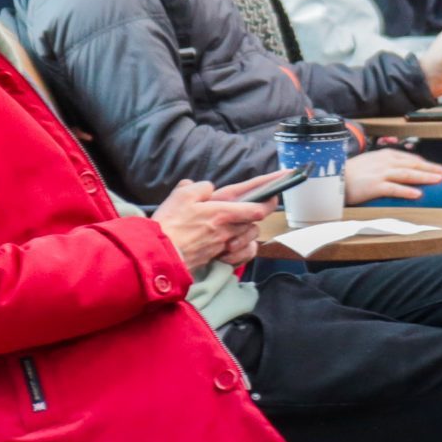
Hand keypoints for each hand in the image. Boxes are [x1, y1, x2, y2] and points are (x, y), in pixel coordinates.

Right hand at [153, 179, 275, 276]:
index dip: (271, 193)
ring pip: (250, 235)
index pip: (256, 206)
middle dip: (259, 210)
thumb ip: (200, 187)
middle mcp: (228, 230)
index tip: (282, 182)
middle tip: (257, 203)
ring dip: (249, 228)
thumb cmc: (169, 224)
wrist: (159, 254)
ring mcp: (225, 246)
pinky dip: (246, 248)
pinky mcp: (219, 258)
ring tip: (240, 222)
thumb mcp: (181, 195)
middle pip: (255, 220)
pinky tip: (239, 243)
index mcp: (222, 212)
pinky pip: (243, 254)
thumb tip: (209, 189)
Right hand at [343, 149, 441, 203]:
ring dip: (425, 177)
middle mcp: (385, 161)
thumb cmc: (353, 173)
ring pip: (407, 174)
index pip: (412, 159)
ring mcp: (380, 173)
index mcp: (386, 155)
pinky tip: (418, 194)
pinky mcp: (374, 185)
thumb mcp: (373, 164)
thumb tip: (406, 172)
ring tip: (439, 180)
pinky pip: (393, 188)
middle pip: (414, 164)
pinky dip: (406, 190)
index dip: (428, 165)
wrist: (333, 177)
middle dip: (433, 169)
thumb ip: (389, 166)